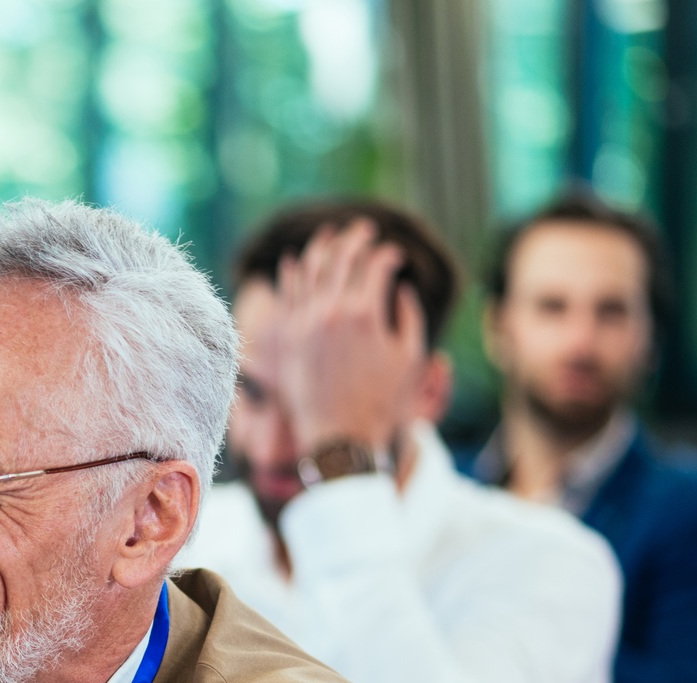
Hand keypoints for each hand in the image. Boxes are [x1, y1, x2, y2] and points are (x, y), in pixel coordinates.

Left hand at [271, 220, 427, 461]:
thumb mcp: (410, 357)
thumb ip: (408, 315)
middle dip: (356, 240)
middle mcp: (331, 312)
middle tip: (365, 231)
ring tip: (331, 236)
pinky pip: (287, 296)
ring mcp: (305, 323)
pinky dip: (291, 274)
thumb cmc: (383, 402)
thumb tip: (400, 287)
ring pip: (310, 270)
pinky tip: (295, 261)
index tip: (396, 256)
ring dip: (322, 248)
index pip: (376, 266)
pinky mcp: (288, 338)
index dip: (389, 255)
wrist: (341, 437)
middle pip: (342, 259)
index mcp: (365, 313)